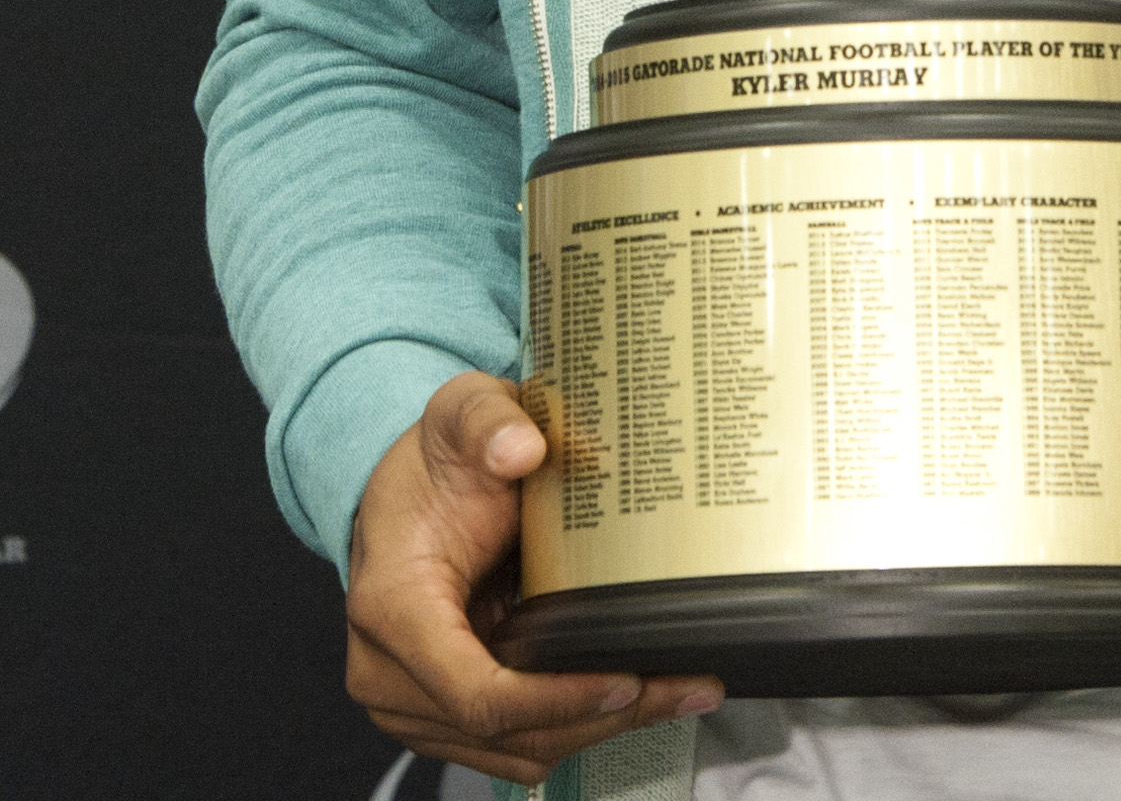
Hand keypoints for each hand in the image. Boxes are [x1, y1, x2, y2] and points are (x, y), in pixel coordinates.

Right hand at [345, 370, 723, 786]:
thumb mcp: (462, 413)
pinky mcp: (442, 712)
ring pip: (516, 751)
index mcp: (394, 607)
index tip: (625, 680)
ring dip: (598, 731)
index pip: (476, 693)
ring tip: (678, 691)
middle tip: (687, 687)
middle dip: (601, 720)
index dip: (556, 701)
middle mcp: (389, 671)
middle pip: (507, 733)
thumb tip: (522, 446)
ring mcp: (412, 701)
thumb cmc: (436, 459)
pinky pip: (514, 742)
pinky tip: (633, 694)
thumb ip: (488, 420)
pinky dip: (575, 726)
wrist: (409, 489)